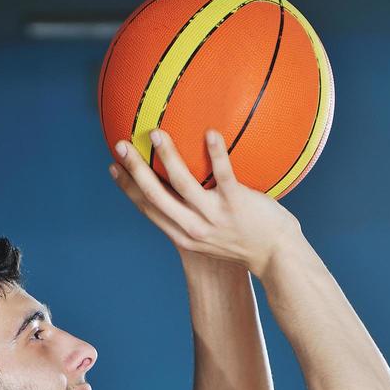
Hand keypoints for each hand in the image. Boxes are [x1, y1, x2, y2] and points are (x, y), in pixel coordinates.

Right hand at [109, 128, 301, 278]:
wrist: (276, 258)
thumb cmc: (248, 243)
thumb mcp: (214, 238)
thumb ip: (198, 217)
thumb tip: (189, 190)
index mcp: (184, 235)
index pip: (149, 209)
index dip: (128, 188)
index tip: (114, 168)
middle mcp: (194, 228)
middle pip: (156, 195)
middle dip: (135, 170)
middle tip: (121, 145)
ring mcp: (214, 216)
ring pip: (182, 183)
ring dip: (167, 156)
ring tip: (155, 133)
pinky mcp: (236, 203)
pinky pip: (223, 174)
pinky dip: (215, 153)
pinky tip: (210, 132)